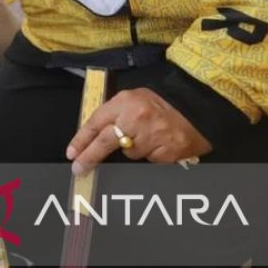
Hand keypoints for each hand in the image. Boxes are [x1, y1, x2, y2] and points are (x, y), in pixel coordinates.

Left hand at [65, 88, 211, 175]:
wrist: (195, 105)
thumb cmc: (160, 103)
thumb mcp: (133, 98)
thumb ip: (114, 114)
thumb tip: (94, 135)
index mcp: (125, 102)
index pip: (96, 122)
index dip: (81, 139)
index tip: (71, 153)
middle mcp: (136, 118)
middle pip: (105, 142)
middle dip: (89, 157)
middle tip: (78, 170)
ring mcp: (152, 135)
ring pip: (129, 154)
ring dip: (134, 150)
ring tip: (148, 136)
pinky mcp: (166, 151)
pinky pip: (149, 160)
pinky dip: (151, 155)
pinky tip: (160, 143)